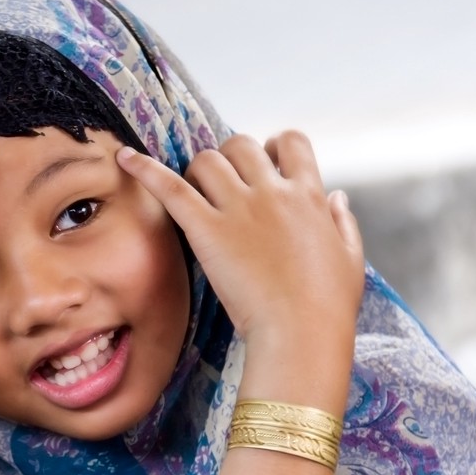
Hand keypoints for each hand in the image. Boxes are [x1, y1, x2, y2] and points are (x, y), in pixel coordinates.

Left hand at [117, 131, 363, 348]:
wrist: (301, 332)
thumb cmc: (328, 305)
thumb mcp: (350, 257)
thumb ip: (343, 220)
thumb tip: (335, 195)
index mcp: (309, 195)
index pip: (290, 143)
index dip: (273, 147)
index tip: (265, 163)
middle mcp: (272, 192)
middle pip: (240, 145)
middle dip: (229, 157)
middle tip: (222, 184)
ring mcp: (238, 208)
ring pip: (207, 160)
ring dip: (197, 170)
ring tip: (194, 191)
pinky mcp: (207, 229)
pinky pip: (171, 187)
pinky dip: (145, 169)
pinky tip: (125, 158)